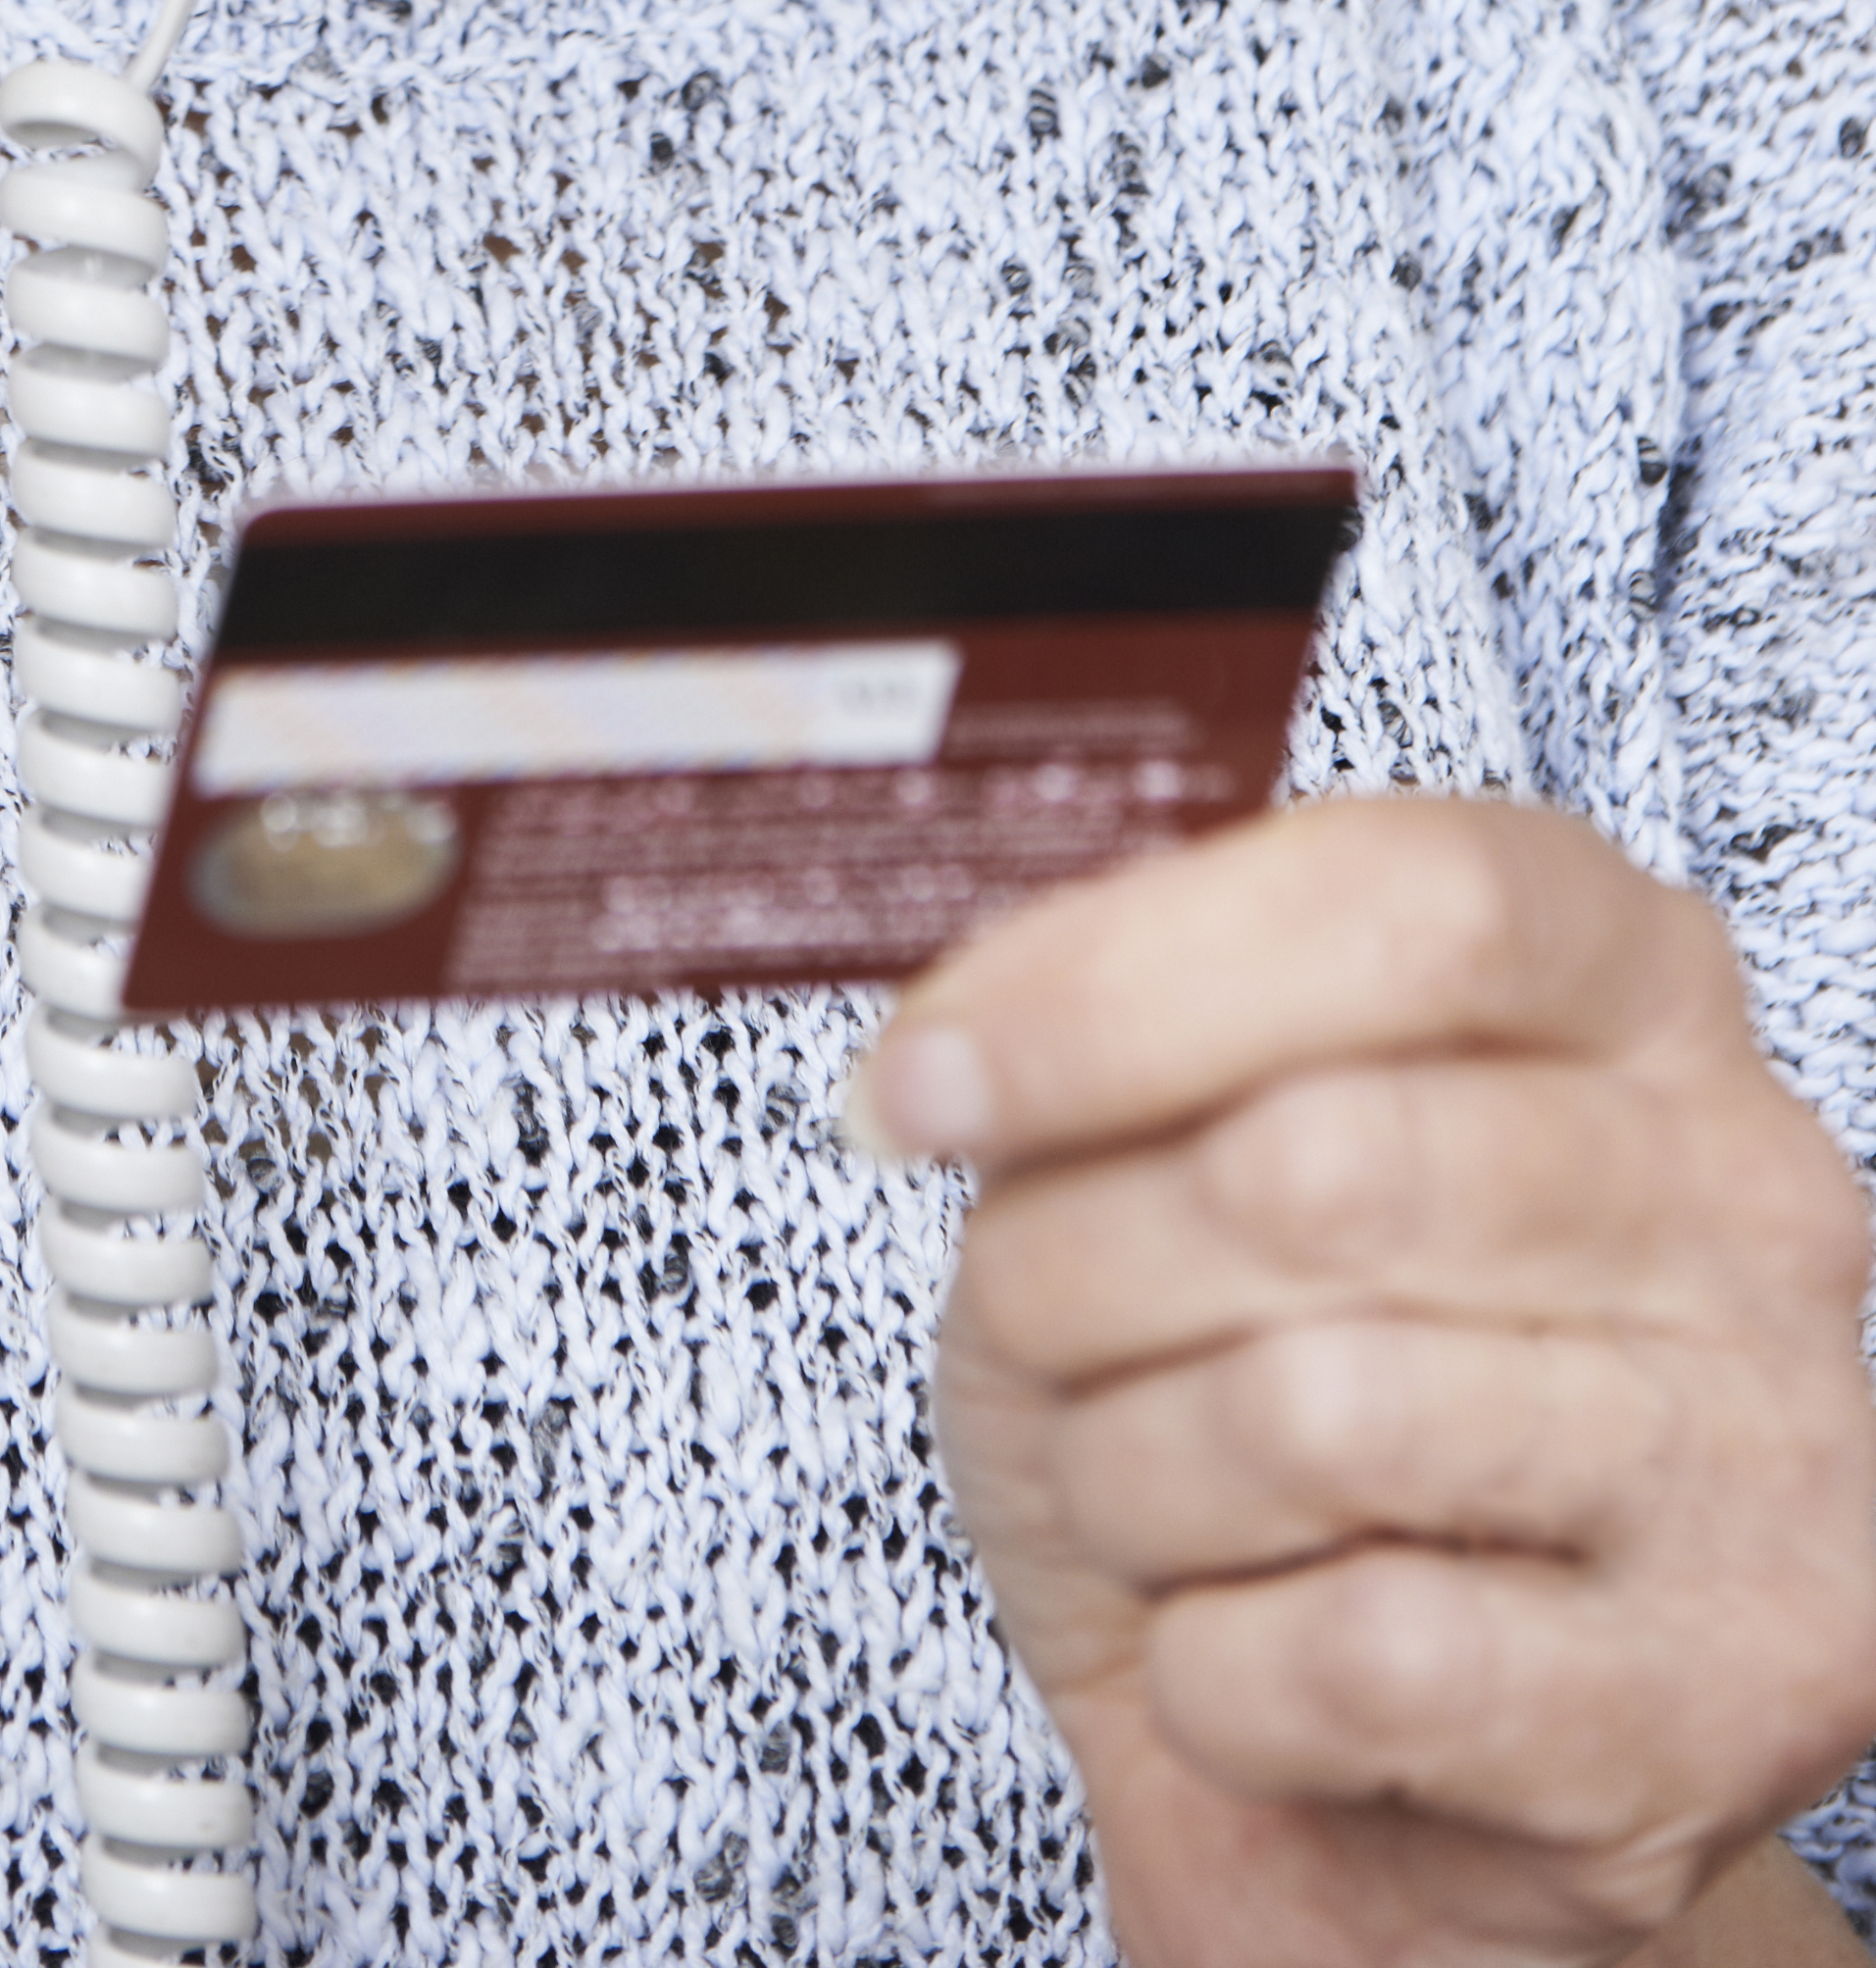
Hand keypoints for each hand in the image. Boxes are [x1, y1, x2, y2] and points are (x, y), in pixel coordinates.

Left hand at [850, 797, 1875, 1967]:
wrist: (1379, 1780)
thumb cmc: (1256, 1394)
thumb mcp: (1175, 1142)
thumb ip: (1123, 1028)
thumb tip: (950, 1048)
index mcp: (1632, 984)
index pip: (1405, 908)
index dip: (1124, 983)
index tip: (924, 1080)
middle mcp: (1747, 1194)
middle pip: (1319, 1164)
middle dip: (1079, 1266)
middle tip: (1034, 1327)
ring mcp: (1764, 1453)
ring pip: (1314, 1416)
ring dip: (1135, 1477)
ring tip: (1158, 1498)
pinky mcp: (1724, 1703)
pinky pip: (1353, 1660)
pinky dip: (1216, 1676)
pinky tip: (1249, 1653)